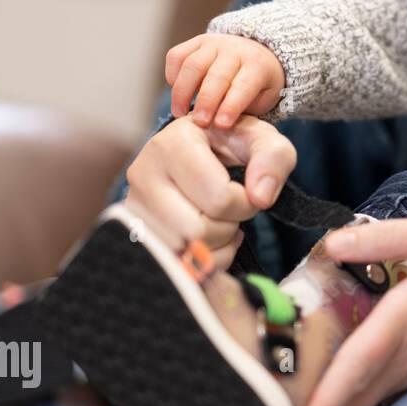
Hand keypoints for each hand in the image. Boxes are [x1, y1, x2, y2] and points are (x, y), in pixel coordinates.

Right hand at [124, 115, 296, 269]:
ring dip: (217, 244)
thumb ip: (273, 159)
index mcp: (173, 144)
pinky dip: (205, 260)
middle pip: (197, 231)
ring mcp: (133, 205)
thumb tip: (261, 198)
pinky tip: (211, 238)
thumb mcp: (262, 139)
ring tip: (221, 220)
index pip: (220, 199)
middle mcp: (143, 173)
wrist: (200, 149)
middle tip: (233, 211)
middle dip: (229, 227)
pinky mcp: (134, 231)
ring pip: (184, 252)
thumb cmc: (231, 143)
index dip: (246, 204)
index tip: (248, 193)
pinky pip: (177, 265)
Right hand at [166, 33, 285, 128]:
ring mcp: (214, 43)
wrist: (256, 52)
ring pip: (192, 65)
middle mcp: (235, 50)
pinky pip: (177, 55)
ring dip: (182, 92)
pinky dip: (172, 75)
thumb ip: (243, 109)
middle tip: (199, 122)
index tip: (221, 125)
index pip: (243, 86)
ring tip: (179, 113)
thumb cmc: (257, 84)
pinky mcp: (195, 41)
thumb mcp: (262, 98)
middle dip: (206, 101)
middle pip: (216, 75)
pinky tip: (176, 92)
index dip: (231, 106)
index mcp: (257, 65)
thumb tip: (217, 125)